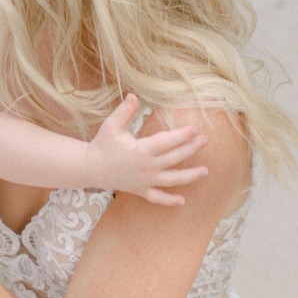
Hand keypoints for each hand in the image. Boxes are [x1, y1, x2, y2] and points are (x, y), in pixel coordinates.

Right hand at [88, 96, 208, 204]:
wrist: (91, 168)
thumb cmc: (102, 145)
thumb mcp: (111, 126)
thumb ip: (124, 111)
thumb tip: (133, 95)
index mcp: (141, 150)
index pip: (167, 141)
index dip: (182, 135)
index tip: (195, 128)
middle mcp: (146, 167)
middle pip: (174, 158)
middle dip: (191, 149)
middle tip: (205, 141)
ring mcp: (145, 180)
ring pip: (172, 180)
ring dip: (189, 176)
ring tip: (206, 172)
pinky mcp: (140, 190)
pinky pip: (157, 198)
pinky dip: (169, 201)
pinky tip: (182, 201)